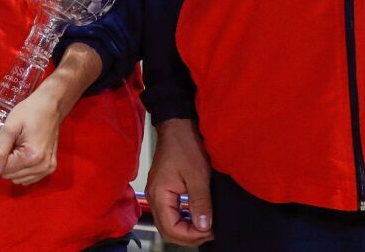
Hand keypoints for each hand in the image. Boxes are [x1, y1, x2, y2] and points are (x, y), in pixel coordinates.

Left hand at [0, 85, 64, 184]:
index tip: (8, 142)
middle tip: (14, 143)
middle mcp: (41, 167)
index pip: (4, 170)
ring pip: (19, 179)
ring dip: (15, 166)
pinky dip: (24, 170)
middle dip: (8, 162)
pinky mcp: (51, 168)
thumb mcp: (9, 127)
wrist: (50, 106)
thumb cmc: (29, 112)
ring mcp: (48, 169)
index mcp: (30, 157)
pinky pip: (30, 178)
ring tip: (21, 147)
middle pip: (11, 176)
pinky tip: (26, 154)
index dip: (0, 156)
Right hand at [146, 118, 213, 245]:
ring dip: (185, 231)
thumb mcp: (198, 175)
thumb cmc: (185, 146)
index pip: (171, 228)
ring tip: (205, 227)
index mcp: (159, 195)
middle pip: (167, 231)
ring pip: (167, 225)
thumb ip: (200, 203)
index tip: (210, 231)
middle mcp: (153, 197)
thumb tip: (203, 227)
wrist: (177, 126)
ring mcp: (156, 194)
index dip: (192, 235)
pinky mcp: (162, 191)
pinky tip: (196, 218)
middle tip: (209, 232)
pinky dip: (182, 221)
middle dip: (188, 237)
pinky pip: (169, 215)